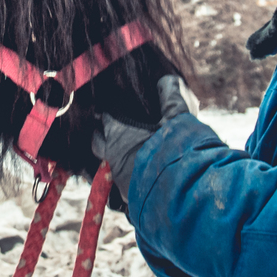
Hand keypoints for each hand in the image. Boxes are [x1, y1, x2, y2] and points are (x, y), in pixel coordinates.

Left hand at [92, 75, 190, 208]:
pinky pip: (113, 185)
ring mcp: (116, 178)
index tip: (105, 108)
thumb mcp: (178, 120)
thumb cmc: (176, 151)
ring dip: (107, 157)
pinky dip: (117, 178)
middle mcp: (113, 155)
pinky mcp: (124, 197)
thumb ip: (172, 98)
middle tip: (105, 129)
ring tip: (116, 154)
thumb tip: (167, 79)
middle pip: (97, 141)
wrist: (180, 193)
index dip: (104, 112)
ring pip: (103, 164)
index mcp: (120, 133)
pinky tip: (127, 177)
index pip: (104, 117)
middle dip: (99, 134)